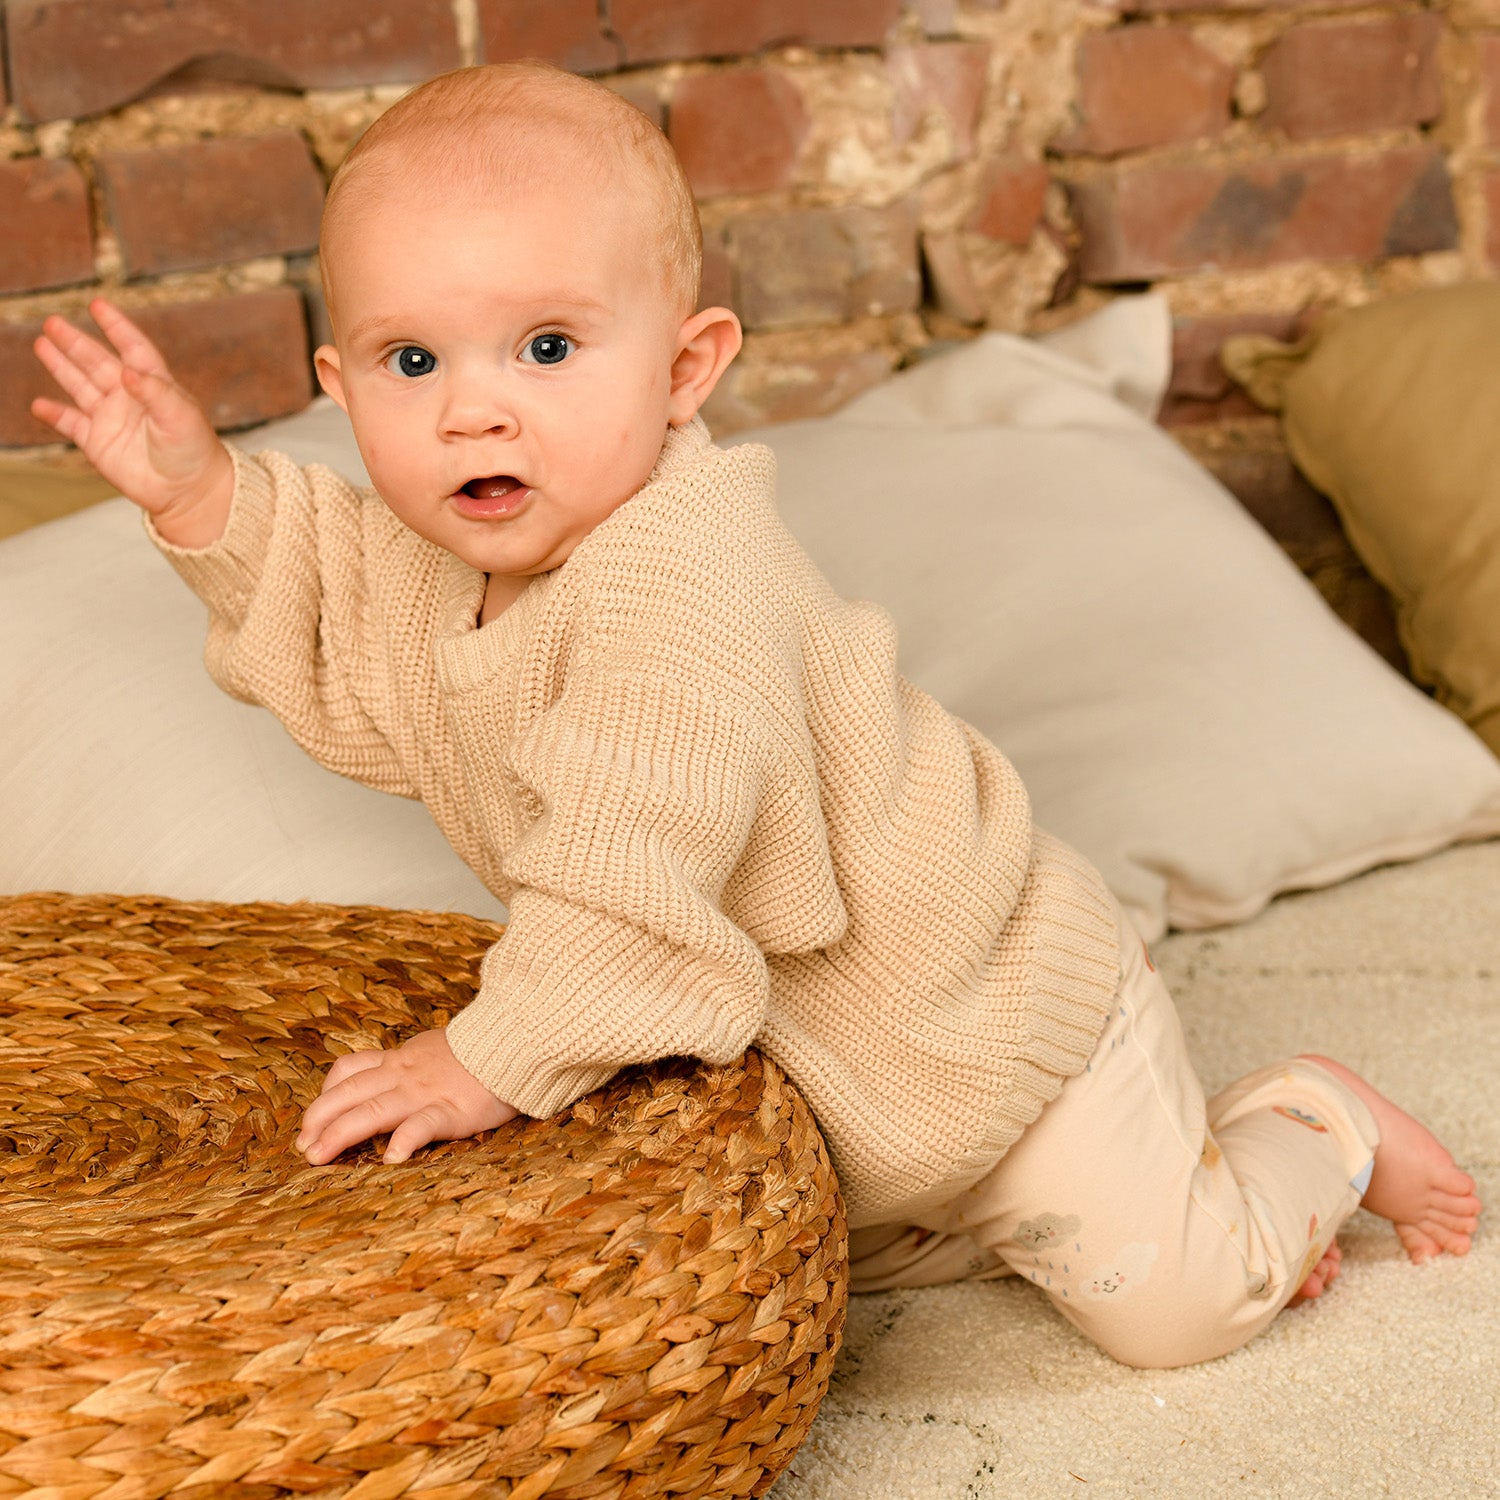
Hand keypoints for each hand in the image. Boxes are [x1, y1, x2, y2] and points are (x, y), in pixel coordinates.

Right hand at [31, 297, 232, 542]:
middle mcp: (129, 397)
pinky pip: (71, 423)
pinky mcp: (98, 442)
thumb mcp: (181, 417)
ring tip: (42, 343)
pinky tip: (38, 404)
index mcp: (154, 385)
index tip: (98, 305)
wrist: (189, 492)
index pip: (133, 348)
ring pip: (80, 385)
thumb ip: (155, 392)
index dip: (116, 327)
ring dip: (61, 366)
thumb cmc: (194, 451)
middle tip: (53, 322)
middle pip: (97, 362)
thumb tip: (127, 371)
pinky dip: (54, 414)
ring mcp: (112, 418)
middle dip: (75, 342)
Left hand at [296, 1026, 519, 1165]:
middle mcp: (404, 1075)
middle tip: (302, 1147)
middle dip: (318, 1121)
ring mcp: (425, 1093)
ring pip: (372, 1111)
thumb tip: (397, 1071)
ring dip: (339, 1134)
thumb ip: (415, 1062)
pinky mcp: (451, 1110)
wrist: (518, 1037)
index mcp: (401, 1060)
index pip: (350, 1071)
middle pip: (348, 1094)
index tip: (311, 1118)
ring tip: (318, 1157)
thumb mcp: (437, 1046)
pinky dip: (403, 1141)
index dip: (324, 1094)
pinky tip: (391, 1160)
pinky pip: (422, 1125)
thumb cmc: (484, 1049)